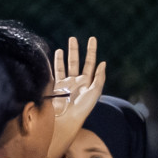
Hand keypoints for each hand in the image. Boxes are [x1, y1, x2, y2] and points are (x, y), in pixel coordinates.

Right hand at [48, 36, 106, 157]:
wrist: (67, 119)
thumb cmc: (83, 108)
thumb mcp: (95, 92)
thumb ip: (99, 77)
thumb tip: (103, 63)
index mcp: (88, 82)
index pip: (90, 63)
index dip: (91, 51)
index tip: (92, 39)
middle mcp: (77, 81)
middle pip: (76, 62)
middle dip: (75, 50)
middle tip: (73, 38)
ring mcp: (66, 83)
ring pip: (65, 65)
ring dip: (65, 56)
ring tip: (63, 46)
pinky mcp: (56, 86)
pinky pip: (55, 72)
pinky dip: (55, 63)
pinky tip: (55, 55)